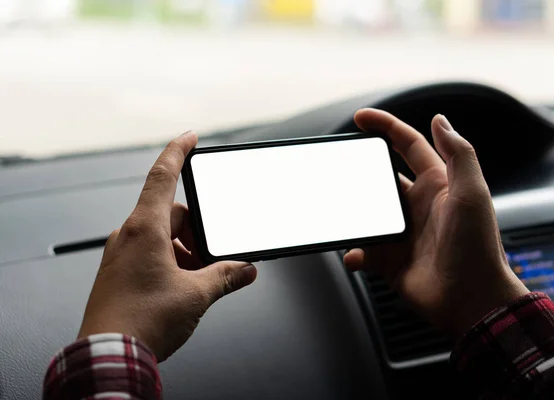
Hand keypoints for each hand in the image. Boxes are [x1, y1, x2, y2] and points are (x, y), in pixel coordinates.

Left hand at [78, 132, 257, 360]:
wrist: (108, 354)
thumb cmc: (142, 321)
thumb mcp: (196, 294)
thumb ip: (226, 277)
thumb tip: (245, 270)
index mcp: (145, 229)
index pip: (163, 176)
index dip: (179, 151)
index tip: (190, 137)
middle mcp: (129, 236)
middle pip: (173, 215)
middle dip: (198, 232)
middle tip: (214, 258)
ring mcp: (122, 254)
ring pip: (163, 237)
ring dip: (185, 252)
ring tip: (199, 282)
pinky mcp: (119, 272)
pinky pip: (150, 254)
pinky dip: (171, 262)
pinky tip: (183, 288)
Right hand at [344, 109, 527, 338]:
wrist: (471, 301)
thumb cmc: (478, 247)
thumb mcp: (472, 193)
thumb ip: (459, 153)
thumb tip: (440, 119)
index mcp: (437, 184)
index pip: (408, 145)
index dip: (385, 127)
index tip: (361, 119)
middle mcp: (416, 205)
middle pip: (380, 178)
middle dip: (359, 172)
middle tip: (340, 170)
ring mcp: (401, 232)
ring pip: (366, 213)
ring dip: (353, 213)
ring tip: (339, 212)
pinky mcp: (389, 259)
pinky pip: (363, 249)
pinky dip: (355, 251)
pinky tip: (355, 253)